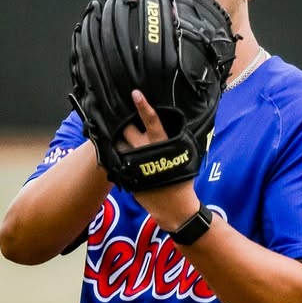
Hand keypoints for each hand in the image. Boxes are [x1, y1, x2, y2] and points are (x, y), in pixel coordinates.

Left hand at [119, 90, 201, 230]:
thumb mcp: (184, 158)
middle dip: (125, 124)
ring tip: (122, 140)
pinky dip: (117, 156)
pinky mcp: (127, 176)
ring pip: (119, 144)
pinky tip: (119, 156)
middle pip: (128, 130)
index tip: (135, 94)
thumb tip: (169, 127)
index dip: (144, 107)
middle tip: (124, 120)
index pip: (153, 122)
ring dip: (119, 140)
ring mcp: (135, 164)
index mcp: (163, 144)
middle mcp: (146, 151)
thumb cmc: (182, 182)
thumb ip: (174, 142)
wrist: (174, 208)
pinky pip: (117, 161)